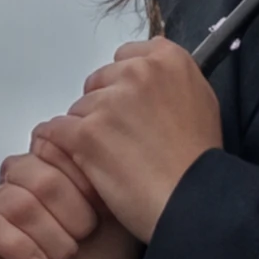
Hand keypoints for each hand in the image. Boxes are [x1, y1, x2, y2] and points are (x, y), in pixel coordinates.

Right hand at [0, 139, 139, 258]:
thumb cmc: (104, 256)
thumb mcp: (123, 214)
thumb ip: (113, 178)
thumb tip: (107, 150)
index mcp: (57, 161)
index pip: (56, 144)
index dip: (82, 180)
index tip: (102, 207)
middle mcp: (25, 176)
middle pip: (36, 174)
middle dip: (69, 211)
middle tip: (85, 235)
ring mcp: (0, 202)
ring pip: (14, 202)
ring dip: (48, 234)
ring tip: (66, 255)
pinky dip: (19, 248)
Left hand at [36, 40, 222, 244]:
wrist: (194, 201)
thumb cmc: (200, 162)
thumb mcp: (201, 102)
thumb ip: (170, 82)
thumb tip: (148, 78)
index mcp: (168, 59)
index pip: (126, 57)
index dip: (126, 87)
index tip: (134, 112)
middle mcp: (138, 72)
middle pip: (99, 83)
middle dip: (104, 110)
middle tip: (125, 142)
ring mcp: (110, 102)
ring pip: (79, 110)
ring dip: (88, 133)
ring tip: (116, 163)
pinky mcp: (86, 133)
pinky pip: (56, 132)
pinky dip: (64, 149)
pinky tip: (83, 165)